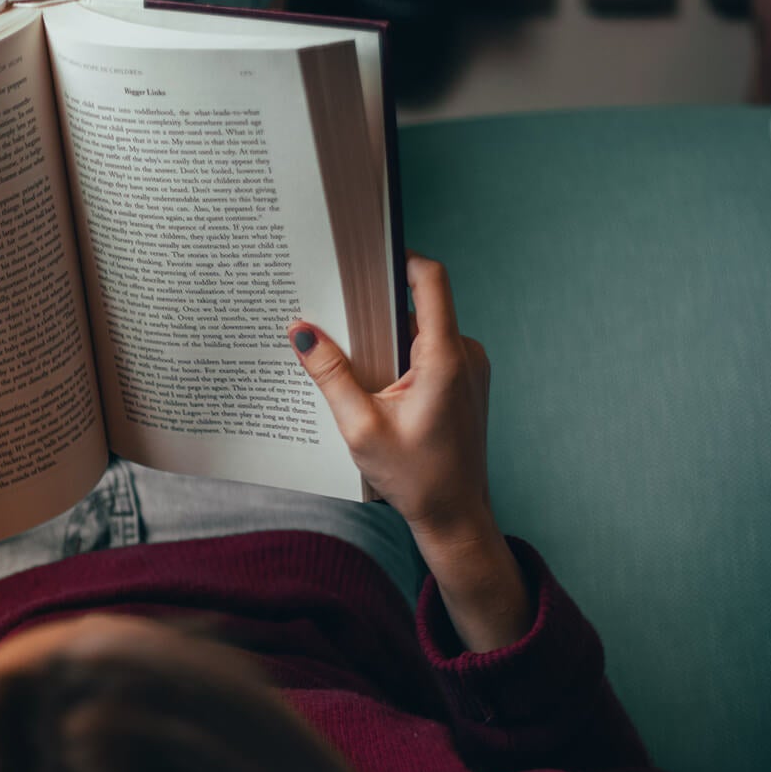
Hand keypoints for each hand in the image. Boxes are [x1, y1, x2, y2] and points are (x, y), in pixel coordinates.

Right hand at [291, 254, 531, 651]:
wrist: (456, 517)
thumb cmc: (414, 478)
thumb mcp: (360, 427)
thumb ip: (330, 374)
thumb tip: (300, 330)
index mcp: (445, 358)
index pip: (430, 279)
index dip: (399, 256)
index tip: (364, 254)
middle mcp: (465, 354)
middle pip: (420, 303)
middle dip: (378, 304)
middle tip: (337, 308)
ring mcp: (470, 367)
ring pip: (424, 328)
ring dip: (388, 335)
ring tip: (350, 353)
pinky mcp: (466, 381)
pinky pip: (432, 350)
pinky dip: (402, 355)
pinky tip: (374, 381)